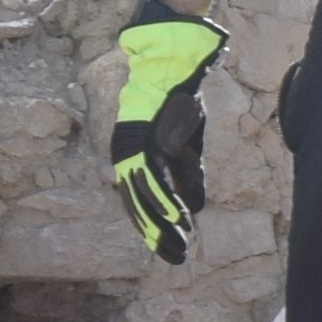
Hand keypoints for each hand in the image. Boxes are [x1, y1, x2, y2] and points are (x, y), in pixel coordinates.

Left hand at [110, 2, 225, 262]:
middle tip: (176, 258)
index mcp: (134, 157)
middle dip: (158, 233)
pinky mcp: (143, 137)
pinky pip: (152, 175)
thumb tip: (194, 209)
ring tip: (178, 244)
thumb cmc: (180, 100)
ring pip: (143, 195)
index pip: (140, 200)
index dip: (154, 227)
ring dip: (161, 222)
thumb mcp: (188, 144)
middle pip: (139, 204)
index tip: (170, 249)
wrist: (176, 63)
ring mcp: (133, 146)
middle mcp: (127, 154)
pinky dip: (164, 198)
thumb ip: (189, 175)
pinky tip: (178, 217)